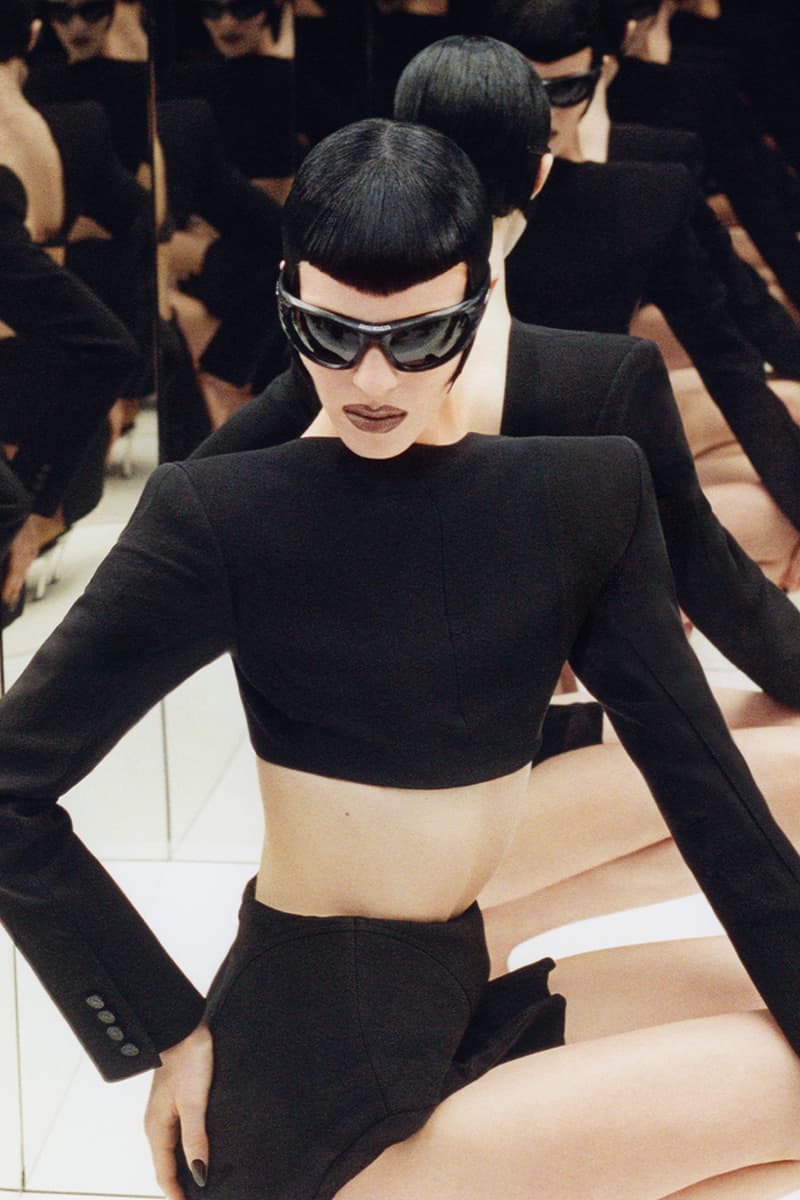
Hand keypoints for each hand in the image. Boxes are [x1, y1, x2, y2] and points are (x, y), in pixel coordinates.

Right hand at [144, 1022, 213, 1199]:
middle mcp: (158, 1123)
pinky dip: (188, 1147)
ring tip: (203, 1181)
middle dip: (181, 1184)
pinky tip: (203, 1148)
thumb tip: (199, 1172)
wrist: (184, 1026)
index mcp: (156, 1127)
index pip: (164, 1172)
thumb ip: (195, 1138)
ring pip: (173, 1149)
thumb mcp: (194, 1102)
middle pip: (167, 1164)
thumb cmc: (188, 1058)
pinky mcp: (176, 1100)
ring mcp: (166, 1112)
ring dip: (184, 1166)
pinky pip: (179, 1133)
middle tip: (200, 1197)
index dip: (177, 1194)